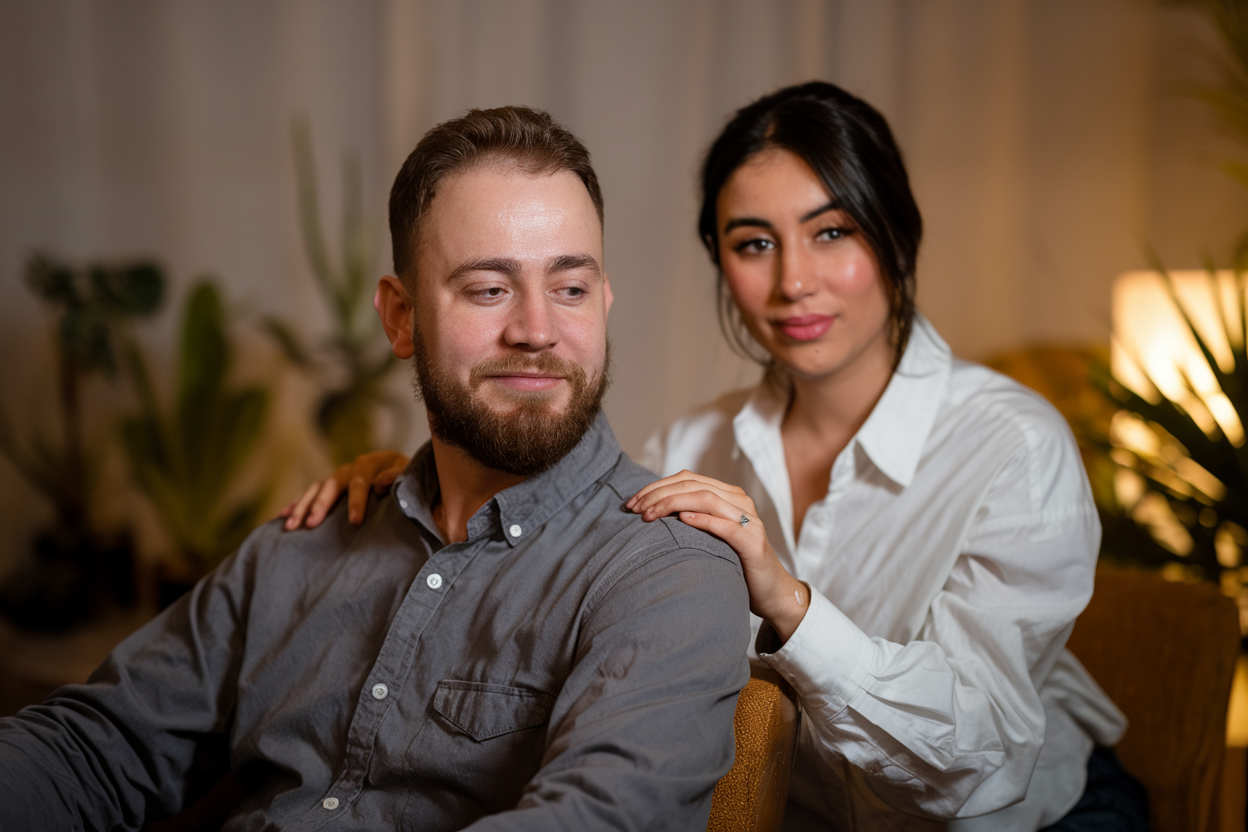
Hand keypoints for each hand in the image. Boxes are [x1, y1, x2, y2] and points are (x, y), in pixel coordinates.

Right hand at [279, 450, 409, 529]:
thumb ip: (397, 477)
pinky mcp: (328, 488)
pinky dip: (295, 505)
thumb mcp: (406, 472)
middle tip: (310, 525)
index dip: (357, 501)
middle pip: (330, 485)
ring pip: (314, 490)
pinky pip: (308, 495)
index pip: (360, 482)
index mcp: (368, 464)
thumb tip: (382, 485)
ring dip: (301, 507)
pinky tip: (282, 518)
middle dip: (319, 505)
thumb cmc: (403, 475)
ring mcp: (335, 478)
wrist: (396, 468)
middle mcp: (348, 469)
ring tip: (290, 525)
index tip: (354, 521)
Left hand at [626, 471, 809, 642]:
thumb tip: (650, 511)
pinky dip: (703, 520)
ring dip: (673, 504)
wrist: (771, 591)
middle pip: (693, 485)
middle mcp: (739, 501)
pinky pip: (726, 526)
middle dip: (659, 494)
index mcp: (728, 495)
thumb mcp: (710, 536)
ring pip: (706, 499)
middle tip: (635, 509)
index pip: (687, 479)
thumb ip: (691, 519)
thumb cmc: (735, 563)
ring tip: (649, 515)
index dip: (657, 487)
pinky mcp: (752, 542)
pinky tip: (683, 520)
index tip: (632, 502)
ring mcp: (748, 520)